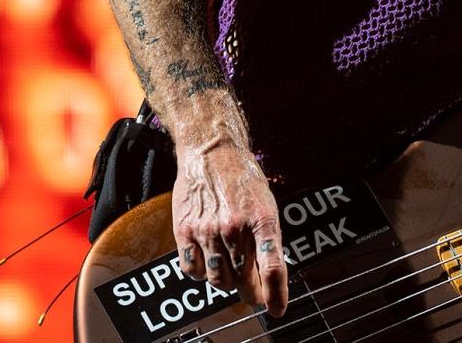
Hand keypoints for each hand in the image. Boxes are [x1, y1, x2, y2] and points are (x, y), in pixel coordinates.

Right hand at [172, 137, 288, 316]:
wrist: (211, 152)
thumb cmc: (243, 178)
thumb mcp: (266, 203)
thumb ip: (268, 237)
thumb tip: (270, 273)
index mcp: (263, 219)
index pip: (272, 266)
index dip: (276, 294)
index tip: (277, 310)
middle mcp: (236, 228)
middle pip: (244, 280)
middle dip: (251, 292)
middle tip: (254, 293)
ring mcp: (208, 231)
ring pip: (219, 280)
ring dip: (226, 282)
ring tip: (230, 269)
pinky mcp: (185, 231)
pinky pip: (193, 271)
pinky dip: (201, 273)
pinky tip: (208, 261)